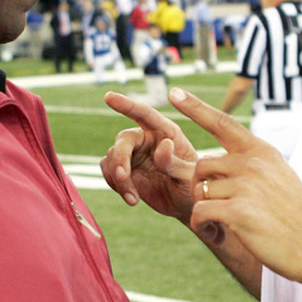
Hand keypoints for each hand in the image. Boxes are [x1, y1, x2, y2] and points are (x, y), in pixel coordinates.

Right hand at [101, 91, 198, 222]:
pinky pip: (108, 170)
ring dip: (118, 178)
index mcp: (166, 132)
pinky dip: (115, 185)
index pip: (144, 113)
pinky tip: (131, 198)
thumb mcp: (189, 176)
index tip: (108, 97)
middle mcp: (147, 138)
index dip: (126, 104)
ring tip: (133, 198)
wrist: (184, 205)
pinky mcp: (124, 169)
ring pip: (112, 157)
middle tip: (123, 177)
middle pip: (123, 139)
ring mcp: (134, 154)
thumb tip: (163, 145)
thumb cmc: (193, 186)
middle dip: (120, 158)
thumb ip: (175, 162)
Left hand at [170, 88, 301, 289]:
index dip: (195, 107)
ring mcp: (245, 185)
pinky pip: (199, 212)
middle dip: (201, 188)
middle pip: (201, 165)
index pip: (222, 122)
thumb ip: (248, 166)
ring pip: (199, 190)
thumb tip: (215, 165)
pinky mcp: (237, 210)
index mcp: (261, 152)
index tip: (174, 91)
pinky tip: (215, 232)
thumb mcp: (277, 178)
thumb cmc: (294, 218)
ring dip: (203, 209)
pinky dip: (201, 225)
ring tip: (221, 223)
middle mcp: (253, 163)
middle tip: (216, 208)